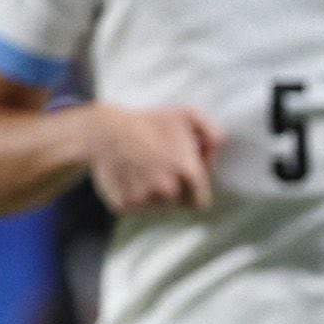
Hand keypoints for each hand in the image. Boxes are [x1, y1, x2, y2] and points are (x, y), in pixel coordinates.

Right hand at [84, 103, 221, 212]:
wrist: (104, 130)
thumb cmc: (149, 122)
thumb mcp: (187, 115)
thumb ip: (212, 132)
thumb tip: (219, 148)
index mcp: (187, 173)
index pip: (200, 202)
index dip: (194, 191)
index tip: (183, 177)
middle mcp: (166, 190)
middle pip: (177, 204)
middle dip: (173, 190)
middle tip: (159, 167)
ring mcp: (143, 200)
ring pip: (156, 207)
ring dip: (152, 193)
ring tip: (141, 168)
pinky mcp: (123, 205)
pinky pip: (134, 207)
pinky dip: (131, 195)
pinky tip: (127, 175)